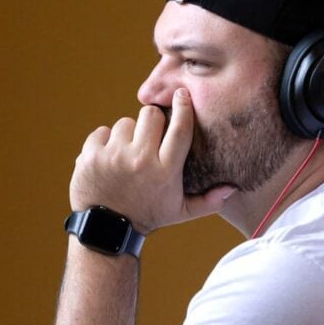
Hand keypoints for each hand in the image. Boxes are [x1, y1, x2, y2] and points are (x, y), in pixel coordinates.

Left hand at [69, 88, 233, 234]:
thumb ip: (208, 201)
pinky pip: (102, 132)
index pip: (180, 128)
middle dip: (151, 123)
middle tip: (148, 138)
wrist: (108, 230)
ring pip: (125, 123)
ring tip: (126, 156)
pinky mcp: (90, 156)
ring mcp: (114, 157)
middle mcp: (141, 160)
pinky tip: (107, 159)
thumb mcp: (179, 212)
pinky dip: (104, 143)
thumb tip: (232, 189)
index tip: (182, 94)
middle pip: (151, 116)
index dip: (183, 106)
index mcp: (166, 171)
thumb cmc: (147, 216)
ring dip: (127, 135)